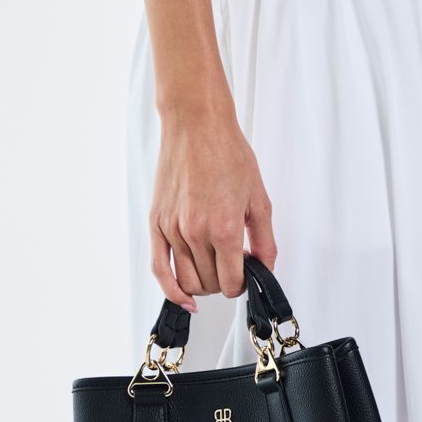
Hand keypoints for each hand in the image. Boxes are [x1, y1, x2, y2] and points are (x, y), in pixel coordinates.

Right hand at [148, 104, 276, 308]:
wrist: (196, 125)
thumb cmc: (227, 153)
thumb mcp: (259, 199)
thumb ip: (265, 240)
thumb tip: (265, 267)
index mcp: (224, 228)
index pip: (232, 282)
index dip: (242, 285)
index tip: (246, 276)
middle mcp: (195, 232)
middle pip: (210, 284)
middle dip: (224, 282)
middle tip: (232, 265)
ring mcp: (172, 229)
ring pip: (187, 281)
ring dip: (203, 284)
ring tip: (213, 268)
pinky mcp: (156, 223)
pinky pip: (159, 269)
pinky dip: (171, 289)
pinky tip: (184, 296)